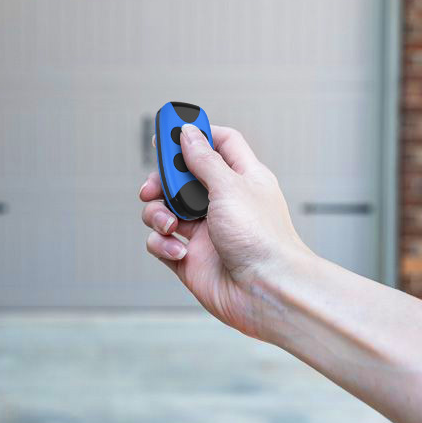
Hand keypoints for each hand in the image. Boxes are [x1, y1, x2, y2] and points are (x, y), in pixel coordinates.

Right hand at [139, 124, 311, 341]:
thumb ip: (203, 159)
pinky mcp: (190, 258)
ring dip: (157, 213)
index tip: (170, 130)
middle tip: (154, 185)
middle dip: (163, 179)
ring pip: (164, 209)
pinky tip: (179, 251)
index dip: (197, 134)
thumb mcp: (230, 187)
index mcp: (241, 178)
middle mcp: (222, 203)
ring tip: (169, 225)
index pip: (220, 144)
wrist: (267, 292)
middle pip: (182, 177)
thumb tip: (187, 133)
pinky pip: (161, 242)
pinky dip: (162, 244)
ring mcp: (204, 231)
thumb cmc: (262, 239)